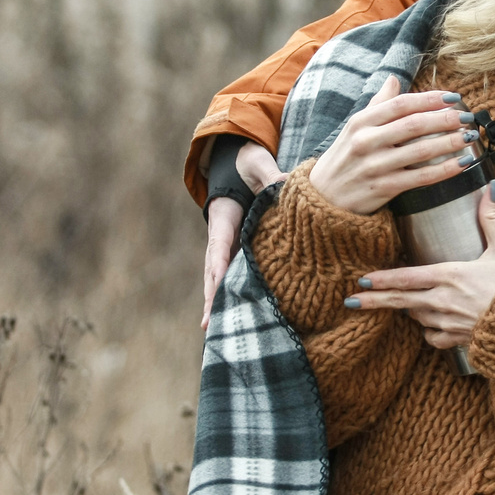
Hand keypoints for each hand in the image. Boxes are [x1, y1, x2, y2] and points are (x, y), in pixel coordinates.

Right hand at [200, 144, 284, 328]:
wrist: (237, 162)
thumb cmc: (247, 164)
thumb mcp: (257, 165)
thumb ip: (270, 177)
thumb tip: (287, 184)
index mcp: (224, 217)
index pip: (220, 244)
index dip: (219, 264)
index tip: (218, 283)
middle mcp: (222, 236)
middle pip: (214, 271)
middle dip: (212, 297)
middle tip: (208, 325)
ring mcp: (229, 246)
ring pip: (221, 278)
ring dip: (219, 303)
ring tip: (215, 332)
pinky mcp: (240, 251)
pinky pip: (236, 275)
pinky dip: (234, 295)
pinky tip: (238, 318)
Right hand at [309, 77, 476, 215]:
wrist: (322, 199)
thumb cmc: (343, 160)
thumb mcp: (354, 128)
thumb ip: (377, 105)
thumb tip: (394, 79)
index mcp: (361, 122)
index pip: (401, 104)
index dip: (430, 98)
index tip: (453, 97)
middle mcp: (367, 141)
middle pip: (414, 125)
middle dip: (445, 119)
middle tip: (468, 116)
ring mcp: (375, 165)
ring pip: (420, 150)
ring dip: (449, 142)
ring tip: (470, 136)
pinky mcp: (383, 188)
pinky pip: (420, 177)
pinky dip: (444, 170)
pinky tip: (462, 164)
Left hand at [342, 186, 494, 349]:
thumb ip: (492, 219)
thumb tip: (491, 187)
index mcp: (451, 276)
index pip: (406, 277)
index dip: (382, 279)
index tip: (362, 280)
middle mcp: (444, 302)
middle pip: (401, 302)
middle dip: (375, 302)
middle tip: (350, 303)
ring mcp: (450, 324)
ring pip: (418, 318)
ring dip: (410, 310)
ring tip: (402, 304)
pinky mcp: (460, 340)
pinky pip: (435, 338)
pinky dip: (430, 333)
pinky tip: (433, 327)